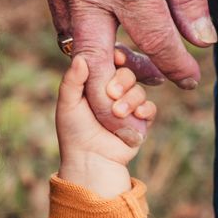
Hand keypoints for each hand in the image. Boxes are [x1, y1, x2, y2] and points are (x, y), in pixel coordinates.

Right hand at [39, 0, 213, 143]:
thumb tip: (200, 41)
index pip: (154, 37)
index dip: (177, 65)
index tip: (192, 80)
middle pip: (96, 62)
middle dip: (115, 101)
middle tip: (137, 122)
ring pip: (79, 47)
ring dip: (107, 68)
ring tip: (137, 73)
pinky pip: (68, 25)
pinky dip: (91, 41)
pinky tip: (115, 41)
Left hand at [55, 53, 155, 196]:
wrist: (90, 161)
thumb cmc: (74, 132)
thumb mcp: (67, 104)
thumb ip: (72, 80)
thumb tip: (81, 57)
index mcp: (96, 83)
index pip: (110, 62)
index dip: (117, 56)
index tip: (116, 57)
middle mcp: (113, 92)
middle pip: (128, 73)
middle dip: (122, 80)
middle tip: (111, 93)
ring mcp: (128, 106)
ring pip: (139, 90)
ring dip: (131, 99)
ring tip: (117, 113)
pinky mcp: (140, 121)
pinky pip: (150, 108)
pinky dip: (145, 110)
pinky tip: (137, 116)